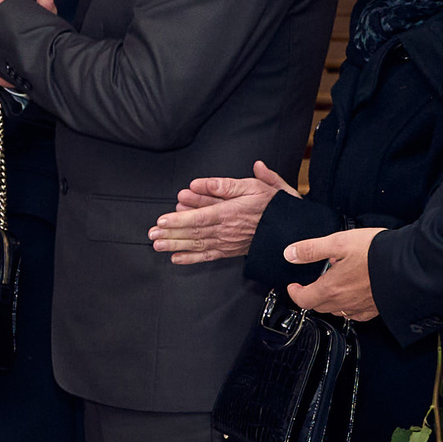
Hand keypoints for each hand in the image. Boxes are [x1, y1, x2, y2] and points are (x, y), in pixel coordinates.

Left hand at [151, 162, 299, 263]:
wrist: (291, 228)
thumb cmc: (272, 204)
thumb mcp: (254, 186)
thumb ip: (226, 185)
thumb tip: (203, 182)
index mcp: (232, 213)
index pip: (201, 217)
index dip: (180, 220)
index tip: (162, 221)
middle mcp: (227, 230)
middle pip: (195, 233)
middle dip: (171, 234)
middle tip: (151, 234)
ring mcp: (228, 242)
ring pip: (198, 245)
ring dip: (176, 245)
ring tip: (157, 245)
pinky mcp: (230, 250)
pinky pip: (209, 256)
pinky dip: (192, 259)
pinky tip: (176, 258)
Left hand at [284, 225, 385, 319]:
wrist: (412, 263)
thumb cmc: (377, 252)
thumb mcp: (338, 242)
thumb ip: (311, 249)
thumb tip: (290, 254)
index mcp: (332, 288)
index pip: (304, 300)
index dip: (295, 294)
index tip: (293, 287)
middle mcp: (346, 302)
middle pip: (319, 307)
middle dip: (310, 297)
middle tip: (310, 286)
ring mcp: (363, 307)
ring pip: (338, 311)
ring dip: (329, 302)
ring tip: (332, 287)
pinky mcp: (377, 308)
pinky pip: (357, 314)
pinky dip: (349, 308)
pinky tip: (353, 297)